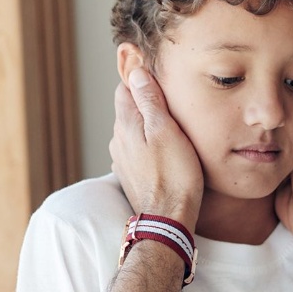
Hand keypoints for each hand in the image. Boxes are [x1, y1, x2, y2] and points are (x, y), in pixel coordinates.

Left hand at [109, 69, 202, 230]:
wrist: (168, 218)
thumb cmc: (174, 175)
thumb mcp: (166, 129)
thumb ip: (150, 100)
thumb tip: (137, 72)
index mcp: (125, 124)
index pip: (125, 88)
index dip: (143, 81)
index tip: (163, 81)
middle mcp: (118, 140)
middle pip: (129, 109)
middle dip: (147, 103)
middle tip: (173, 103)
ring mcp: (122, 159)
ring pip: (134, 131)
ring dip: (149, 127)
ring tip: (173, 129)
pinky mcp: (131, 175)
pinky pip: (138, 151)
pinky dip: (149, 147)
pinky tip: (166, 153)